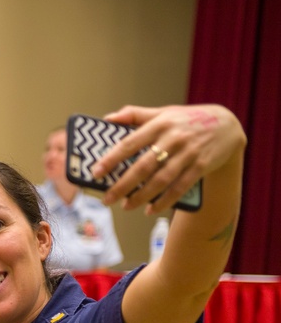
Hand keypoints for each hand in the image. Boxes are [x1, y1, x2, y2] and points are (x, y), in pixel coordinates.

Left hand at [92, 104, 245, 213]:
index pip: (130, 143)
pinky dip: (164, 201)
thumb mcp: (163, 112)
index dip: (111, 159)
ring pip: (161, 180)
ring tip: (126, 206)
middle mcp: (173, 138)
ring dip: (141, 196)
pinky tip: (150, 210)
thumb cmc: (186, 120)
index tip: (95, 173)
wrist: (227, 125)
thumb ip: (135, 115)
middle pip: (143, 166)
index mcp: (159, 124)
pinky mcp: (200, 166)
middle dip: (122, 185)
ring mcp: (188, 153)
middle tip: (107, 199)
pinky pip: (180, 187)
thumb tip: (107, 119)